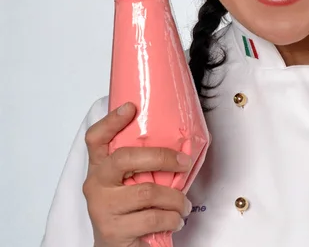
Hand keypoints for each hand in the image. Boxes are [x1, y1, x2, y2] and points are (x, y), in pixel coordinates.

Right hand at [83, 103, 193, 246]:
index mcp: (100, 168)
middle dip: (162, 157)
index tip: (130, 108)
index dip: (110, 121)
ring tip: (183, 205)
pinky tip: (175, 219)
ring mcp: (102, 207)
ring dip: (175, 198)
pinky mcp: (112, 230)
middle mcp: (96, 185)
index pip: (96, 138)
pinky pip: (152, 217)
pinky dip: (172, 218)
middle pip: (125, 158)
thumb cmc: (131, 212)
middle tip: (184, 163)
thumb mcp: (133, 184)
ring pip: (147, 192)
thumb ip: (144, 166)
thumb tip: (181, 147)